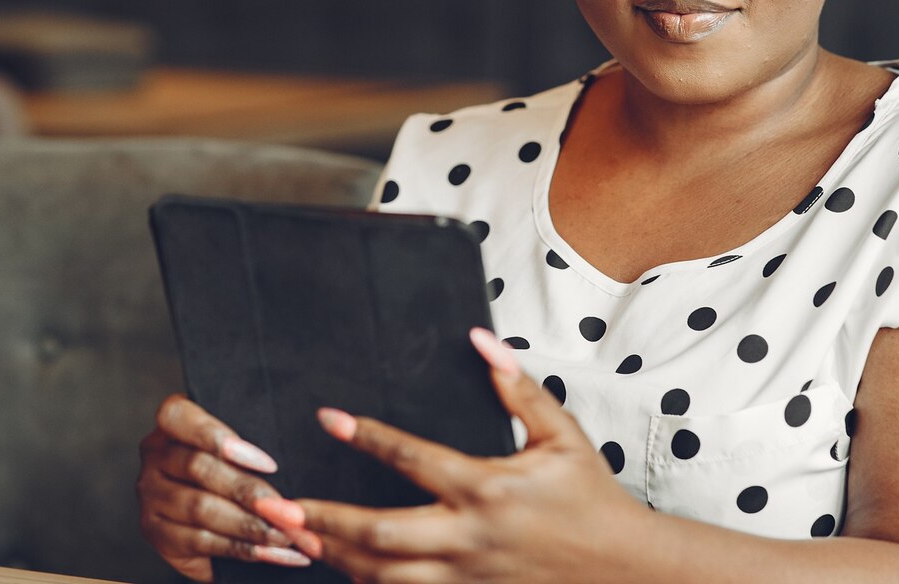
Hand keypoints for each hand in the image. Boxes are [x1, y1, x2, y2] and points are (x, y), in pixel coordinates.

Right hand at [137, 394, 317, 579]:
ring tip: (286, 534)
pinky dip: (245, 549)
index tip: (267, 463)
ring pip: (201, 509)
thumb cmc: (238, 463)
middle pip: (199, 468)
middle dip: (249, 491)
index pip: (178, 416)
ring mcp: (151, 495)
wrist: (215, 512)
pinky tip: (276, 553)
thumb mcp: (242, 442)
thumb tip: (315, 432)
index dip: (218, 436)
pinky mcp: (157, 533)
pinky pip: (203, 542)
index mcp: (172, 422)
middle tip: (288, 508)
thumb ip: (255, 435)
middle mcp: (155, 455)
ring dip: (250, 525)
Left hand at [266, 329, 651, 583]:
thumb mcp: (562, 435)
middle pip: (380, 533)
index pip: (413, 458)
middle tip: (276, 503)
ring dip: (333, 556)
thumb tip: (481, 339)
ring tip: (290, 536)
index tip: (329, 419)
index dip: (367, 437)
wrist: (623, 570)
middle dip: (324, 519)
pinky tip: (339, 570)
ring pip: (384, 575)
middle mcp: (468, 535)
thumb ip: (518, 387)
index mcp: (487, 486)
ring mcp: (465, 576)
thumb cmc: (591, 498)